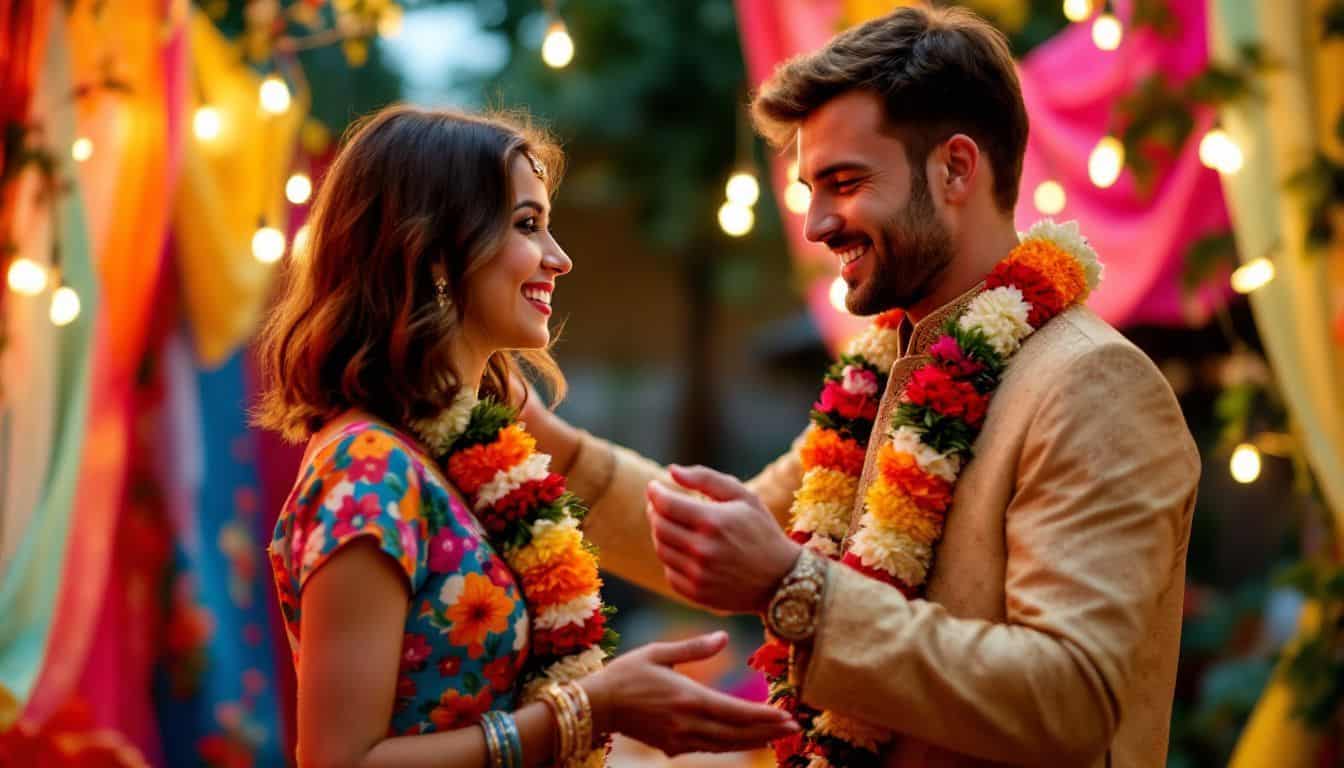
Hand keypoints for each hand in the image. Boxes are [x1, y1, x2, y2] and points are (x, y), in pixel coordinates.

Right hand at [582, 632, 797, 754]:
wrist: (597, 705)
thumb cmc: (627, 673)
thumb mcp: (659, 652)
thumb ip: (694, 648)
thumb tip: (725, 636)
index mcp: (689, 698)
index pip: (737, 712)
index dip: (765, 716)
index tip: (787, 715)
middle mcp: (688, 724)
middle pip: (738, 733)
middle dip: (768, 731)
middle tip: (793, 726)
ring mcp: (680, 739)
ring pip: (726, 745)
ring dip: (753, 741)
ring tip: (776, 735)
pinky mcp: (672, 747)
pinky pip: (709, 748)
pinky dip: (730, 744)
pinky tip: (743, 738)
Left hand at [646, 465, 802, 613]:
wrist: (781, 579)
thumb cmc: (762, 531)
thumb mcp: (743, 496)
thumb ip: (705, 479)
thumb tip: (672, 471)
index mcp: (713, 522)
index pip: (665, 505)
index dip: (655, 493)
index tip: (654, 487)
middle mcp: (702, 550)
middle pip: (659, 527)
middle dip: (655, 512)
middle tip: (661, 505)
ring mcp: (698, 575)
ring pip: (661, 550)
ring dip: (661, 534)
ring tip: (674, 526)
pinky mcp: (697, 594)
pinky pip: (669, 573)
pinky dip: (672, 559)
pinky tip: (685, 550)